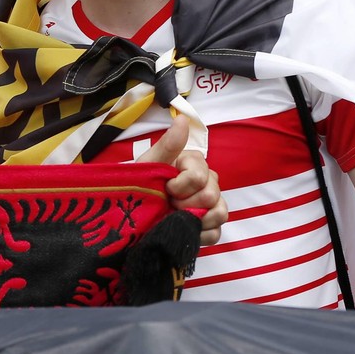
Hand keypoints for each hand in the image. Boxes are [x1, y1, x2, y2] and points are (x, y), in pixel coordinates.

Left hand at [137, 116, 226, 246]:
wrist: (135, 212)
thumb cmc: (142, 183)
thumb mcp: (149, 164)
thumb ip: (168, 144)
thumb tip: (182, 118)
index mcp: (196, 164)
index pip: (199, 177)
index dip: (179, 186)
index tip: (165, 187)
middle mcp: (209, 181)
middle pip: (211, 196)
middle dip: (184, 203)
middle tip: (168, 203)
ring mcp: (213, 205)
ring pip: (219, 214)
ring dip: (192, 219)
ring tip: (174, 216)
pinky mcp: (211, 226)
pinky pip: (216, 233)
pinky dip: (197, 235)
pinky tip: (182, 229)